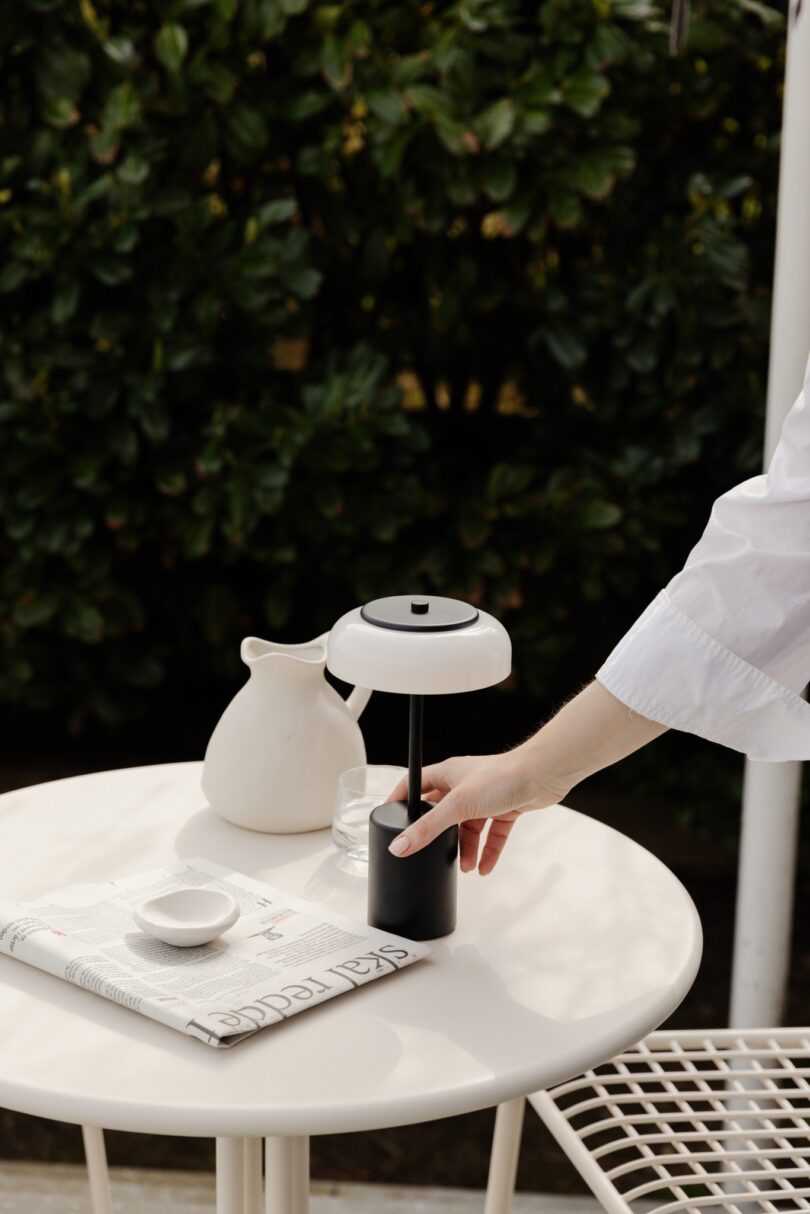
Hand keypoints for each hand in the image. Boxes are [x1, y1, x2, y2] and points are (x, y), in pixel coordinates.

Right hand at [385, 752, 568, 874]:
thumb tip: (399, 845)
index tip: (389, 819)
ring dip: (467, 848)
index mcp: (447, 773)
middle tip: (432, 853)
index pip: (414, 785)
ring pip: (469, 826)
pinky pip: (492, 833)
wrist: (543, 775)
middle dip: (439, 836)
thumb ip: (428, 828)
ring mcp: (485, 796)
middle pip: (442, 812)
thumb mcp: (458, 805)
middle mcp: (464, 783)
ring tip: (466, 867)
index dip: (401, 801)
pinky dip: (488, 850)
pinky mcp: (505, 807)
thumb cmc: (501, 776)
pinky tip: (485, 867)